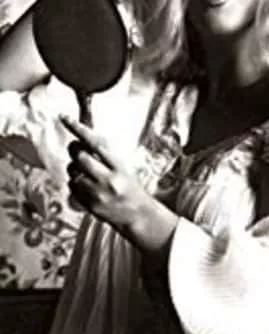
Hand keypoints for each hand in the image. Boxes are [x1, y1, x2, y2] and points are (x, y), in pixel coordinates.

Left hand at [60, 116, 176, 247]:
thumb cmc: (131, 188)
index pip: (96, 144)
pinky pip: (72, 187)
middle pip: (80, 157)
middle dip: (74, 149)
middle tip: (76, 148)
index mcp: (119, 167)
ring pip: (73, 172)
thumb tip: (84, 137)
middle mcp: (108, 179)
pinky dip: (74, 182)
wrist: (138, 215)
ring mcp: (97, 194)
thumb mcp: (123, 167)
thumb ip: (105, 155)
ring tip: (84, 170)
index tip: (65, 119)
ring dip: (73, 167)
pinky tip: (85, 184)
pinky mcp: (89, 205)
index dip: (78, 130)